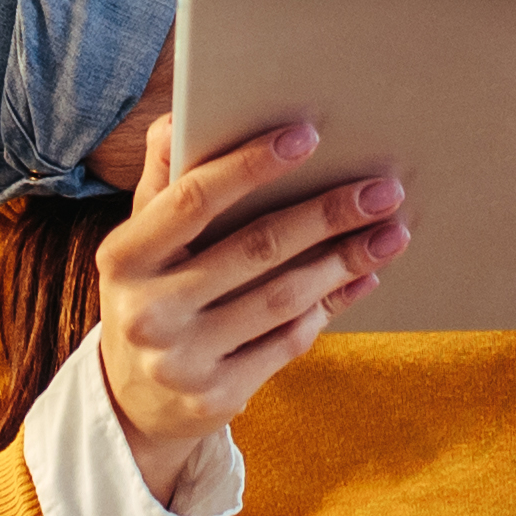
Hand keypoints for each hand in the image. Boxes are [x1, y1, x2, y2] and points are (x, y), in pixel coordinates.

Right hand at [89, 105, 404, 496]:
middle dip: (326, 214)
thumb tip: (181, 115)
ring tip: (391, 232)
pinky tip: (363, 278)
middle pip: (255, 248)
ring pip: (282, 298)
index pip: (193, 199)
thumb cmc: (151, 293)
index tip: (309, 135)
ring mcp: (181, 360)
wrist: (134, 400)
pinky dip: (331, 306)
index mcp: (124, 256)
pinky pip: (288, 342)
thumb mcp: (142, 240)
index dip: (251, 165)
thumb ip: (164, 179)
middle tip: (383, 189)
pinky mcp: (217, 397)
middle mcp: (147, 310)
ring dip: (344, 261)